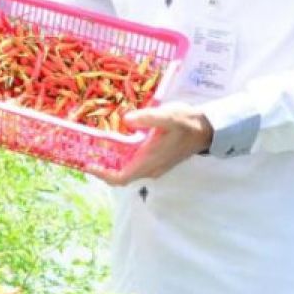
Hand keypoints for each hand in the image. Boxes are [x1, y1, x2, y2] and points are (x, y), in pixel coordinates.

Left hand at [89, 103, 213, 185]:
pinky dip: (122, 158)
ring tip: (96, 148)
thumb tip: (127, 120)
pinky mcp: (158, 160)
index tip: (88, 165)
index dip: (104, 175)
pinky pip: (135, 164)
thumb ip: (147, 118)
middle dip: (104, 168)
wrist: (207, 129)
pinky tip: (115, 143)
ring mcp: (155, 165)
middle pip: (122, 175)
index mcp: (149, 161)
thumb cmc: (187, 122)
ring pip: (128, 170)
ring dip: (112, 163)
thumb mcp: (167, 116)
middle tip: (86, 153)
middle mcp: (150, 168)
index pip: (122, 178)